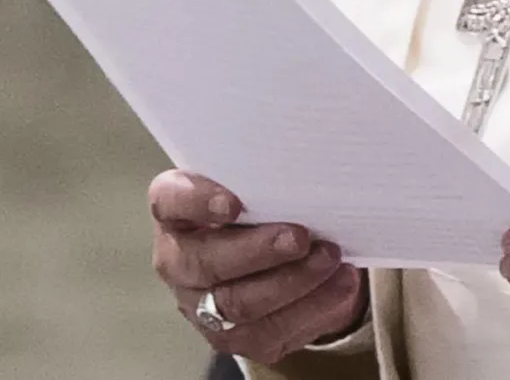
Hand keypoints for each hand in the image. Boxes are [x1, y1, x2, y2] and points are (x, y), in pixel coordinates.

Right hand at [150, 170, 367, 364]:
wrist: (262, 257)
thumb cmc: (255, 208)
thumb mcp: (249, 186)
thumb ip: (262, 180)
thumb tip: (305, 171)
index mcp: (172, 212)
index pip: (170, 201)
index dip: (197, 202)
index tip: (233, 203)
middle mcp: (176, 262)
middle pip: (207, 264)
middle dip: (258, 251)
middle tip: (299, 237)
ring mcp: (200, 306)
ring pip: (241, 304)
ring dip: (293, 281)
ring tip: (330, 259)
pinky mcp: (233, 338)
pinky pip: (271, 332)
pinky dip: (313, 307)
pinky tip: (340, 285)